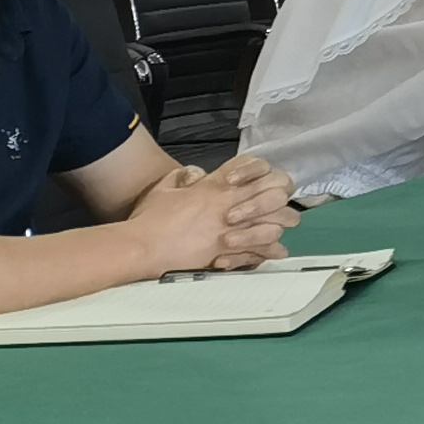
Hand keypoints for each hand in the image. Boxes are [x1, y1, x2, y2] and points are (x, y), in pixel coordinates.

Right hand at [129, 155, 298, 273]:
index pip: (255, 170)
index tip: (265, 185)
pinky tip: (275, 253)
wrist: (142, 245)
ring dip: (278, 226)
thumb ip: (180, 178)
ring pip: (274, 222)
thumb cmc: (150, 219)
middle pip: (274, 193)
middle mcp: (228, 203)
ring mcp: (229, 226)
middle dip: (281, 200)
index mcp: (215, 186)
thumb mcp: (164, 189)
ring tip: (279, 230)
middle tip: (280, 208)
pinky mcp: (226, 248)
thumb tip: (191, 175)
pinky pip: (260, 249)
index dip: (265, 175)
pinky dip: (269, 251)